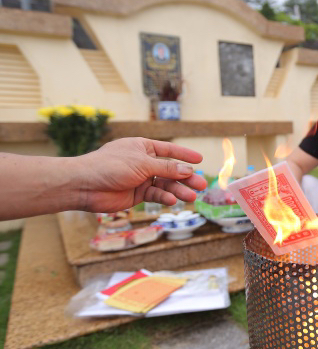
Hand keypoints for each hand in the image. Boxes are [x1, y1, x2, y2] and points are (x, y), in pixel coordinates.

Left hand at [75, 137, 207, 212]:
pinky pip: (155, 195)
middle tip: (201, 185)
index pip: (168, 150)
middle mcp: (143, 162)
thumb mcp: (143, 163)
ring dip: (178, 190)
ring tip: (192, 197)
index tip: (200, 160)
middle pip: (170, 170)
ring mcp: (140, 179)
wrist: (86, 185)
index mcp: (142, 147)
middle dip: (186, 178)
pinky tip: (172, 201)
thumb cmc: (110, 166)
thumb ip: (167, 168)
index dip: (184, 155)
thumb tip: (189, 170)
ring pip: (165, 184)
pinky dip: (164, 198)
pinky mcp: (137, 194)